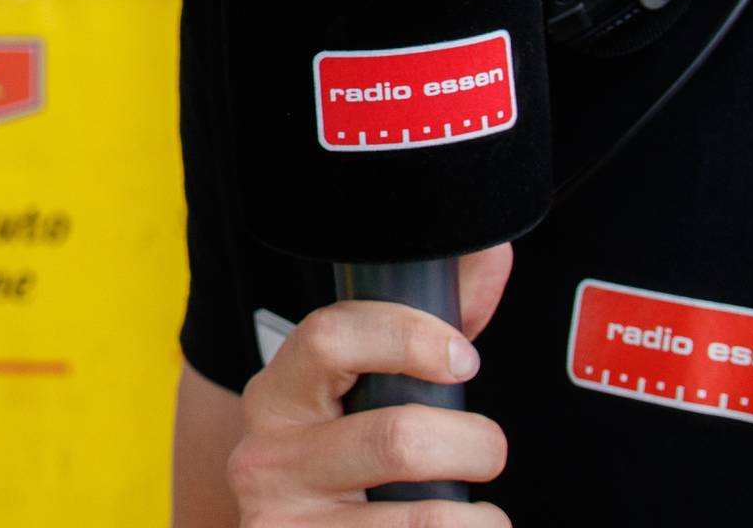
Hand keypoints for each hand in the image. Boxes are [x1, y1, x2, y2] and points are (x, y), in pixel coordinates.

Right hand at [225, 244, 514, 525]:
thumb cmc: (353, 467)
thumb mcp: (372, 398)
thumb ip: (430, 328)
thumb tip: (486, 252)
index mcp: (277, 397)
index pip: (330, 337)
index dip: (410, 337)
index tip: (463, 358)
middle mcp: (266, 460)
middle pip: (396, 437)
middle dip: (473, 442)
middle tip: (485, 451)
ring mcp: (286, 525)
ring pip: (425, 518)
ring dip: (481, 517)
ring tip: (481, 515)